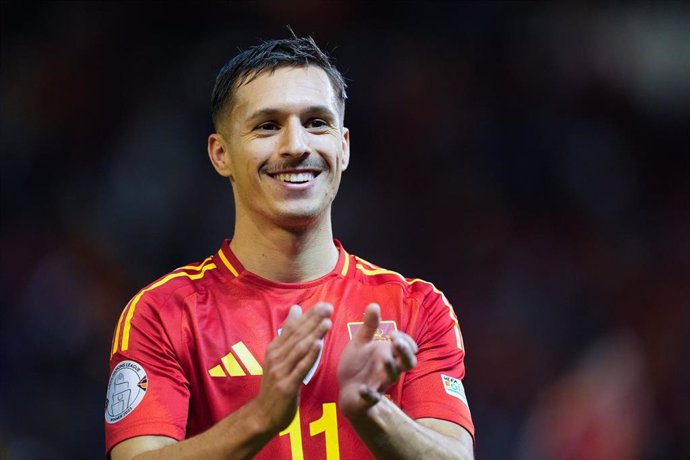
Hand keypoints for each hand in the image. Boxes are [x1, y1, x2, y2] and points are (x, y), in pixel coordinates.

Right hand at [253, 303, 332, 432]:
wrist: (263, 414)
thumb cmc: (275, 384)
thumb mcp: (279, 357)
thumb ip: (288, 335)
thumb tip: (296, 309)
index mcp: (275, 349)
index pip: (293, 328)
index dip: (309, 315)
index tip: (323, 304)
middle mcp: (276, 357)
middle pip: (297, 335)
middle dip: (313, 320)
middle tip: (328, 307)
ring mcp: (281, 371)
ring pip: (300, 349)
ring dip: (314, 334)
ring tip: (327, 322)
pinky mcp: (286, 385)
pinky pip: (300, 368)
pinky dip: (310, 356)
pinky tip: (319, 345)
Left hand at [337, 303, 417, 418]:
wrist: (346, 391)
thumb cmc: (358, 365)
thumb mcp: (361, 343)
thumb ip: (369, 326)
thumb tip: (374, 304)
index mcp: (389, 355)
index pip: (408, 348)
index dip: (405, 341)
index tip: (393, 334)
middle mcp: (388, 369)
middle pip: (408, 363)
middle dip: (405, 352)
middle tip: (396, 341)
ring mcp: (379, 384)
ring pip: (392, 378)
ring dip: (389, 368)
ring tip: (384, 358)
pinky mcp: (367, 398)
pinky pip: (372, 398)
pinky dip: (369, 394)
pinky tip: (362, 388)